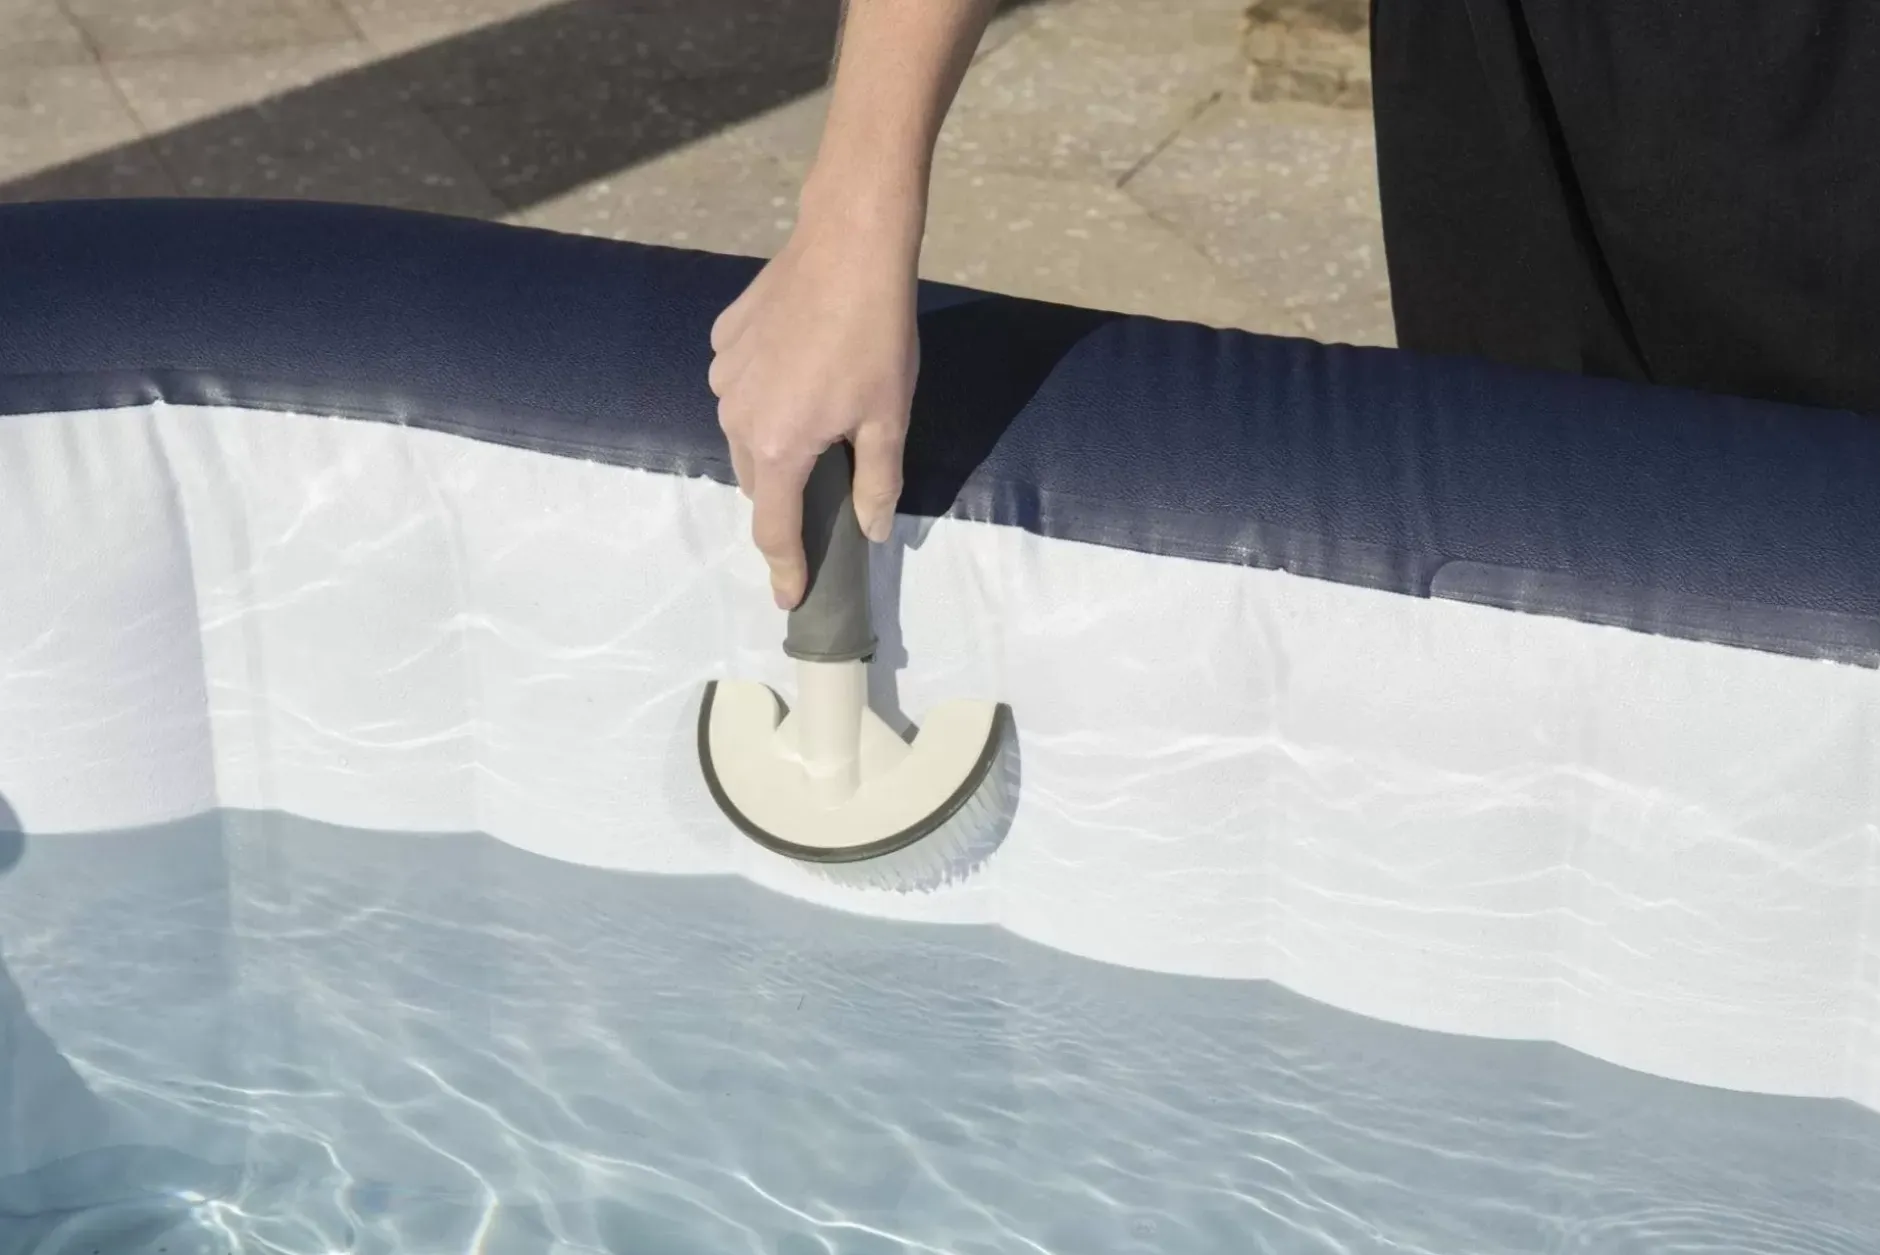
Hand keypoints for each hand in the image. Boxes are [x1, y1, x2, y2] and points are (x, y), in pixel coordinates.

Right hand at [709, 200, 920, 609]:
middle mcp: (735, 416)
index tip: (790, 597)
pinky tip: (798, 368)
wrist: (848, 246)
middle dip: (785, 497)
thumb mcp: (889, 418)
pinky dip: (763, 393)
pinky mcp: (723, 339)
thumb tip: (871, 531)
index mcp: (778, 446)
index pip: (774, 528)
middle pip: (757, 481)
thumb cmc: (876, 337)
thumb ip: (878, 483)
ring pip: (743, 432)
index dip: (785, 568)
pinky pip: (739, 386)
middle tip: (823, 494)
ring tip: (816, 419)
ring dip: (773, 442)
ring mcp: (723, 375)